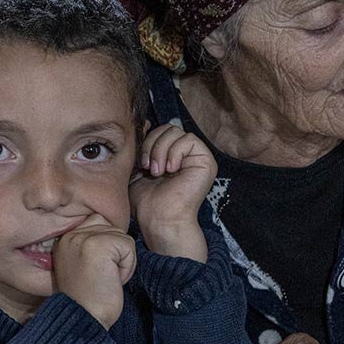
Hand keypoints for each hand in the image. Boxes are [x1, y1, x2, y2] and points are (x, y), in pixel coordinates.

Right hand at [52, 213, 135, 329]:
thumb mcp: (83, 265)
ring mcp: (83, 238)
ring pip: (122, 236)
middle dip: (115, 253)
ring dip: (122, 260)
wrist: (84, 320)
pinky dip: (127, 266)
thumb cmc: (88, 300)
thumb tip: (117, 231)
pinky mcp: (98, 245)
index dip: (108, 247)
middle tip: (101, 276)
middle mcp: (70, 235)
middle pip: (112, 228)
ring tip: (105, 278)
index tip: (96, 271)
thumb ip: (92, 245)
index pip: (99, 223)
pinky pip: (128, 247)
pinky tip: (111, 280)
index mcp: (64, 239)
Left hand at [130, 124, 215, 260]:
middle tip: (148, 168)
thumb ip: (141, 147)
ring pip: (175, 131)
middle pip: (167, 128)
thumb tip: (144, 123)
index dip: (146, 140)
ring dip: (160, 150)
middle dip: (151, 145)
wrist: (159, 219)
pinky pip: (188, 139)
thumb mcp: (137, 169)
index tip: (140, 163)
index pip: (159, 130)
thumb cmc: (147, 201)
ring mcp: (196, 157)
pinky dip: (174, 153)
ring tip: (157, 172)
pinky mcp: (206, 161)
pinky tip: (171, 171)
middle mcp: (185, 154)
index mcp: (171, 155)